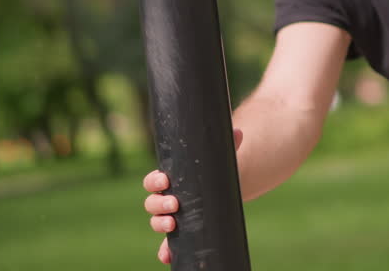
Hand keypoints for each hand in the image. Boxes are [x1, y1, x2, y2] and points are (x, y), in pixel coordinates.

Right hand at [144, 129, 243, 264]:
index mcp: (170, 180)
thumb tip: (237, 132)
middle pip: (152, 202)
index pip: (153, 180)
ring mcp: (172, 216)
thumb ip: (228, 144)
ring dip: (160, 224)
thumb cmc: (215, 171)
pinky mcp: (183, 231)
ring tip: (172, 224)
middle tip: (174, 204)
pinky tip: (167, 256)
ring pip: (157, 221)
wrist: (223, 189)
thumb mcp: (220, 158)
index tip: (165, 180)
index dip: (155, 181)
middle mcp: (167, 198)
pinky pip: (169, 244)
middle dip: (159, 203)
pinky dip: (165, 250)